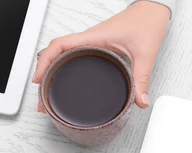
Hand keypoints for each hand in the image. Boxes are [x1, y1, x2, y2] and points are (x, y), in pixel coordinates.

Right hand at [32, 1, 169, 110]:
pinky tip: (66, 81)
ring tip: (48, 94)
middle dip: (45, 74)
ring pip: (64, 55)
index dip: (45, 61)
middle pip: (56, 54)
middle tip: (42, 99)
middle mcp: (90, 39)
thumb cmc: (146, 23)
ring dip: (53, 71)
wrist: (153, 11)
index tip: (39, 79)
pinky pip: (75, 56)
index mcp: (94, 38)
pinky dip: (65, 67)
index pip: (60, 45)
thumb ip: (142, 79)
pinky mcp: (98, 46)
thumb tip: (140, 101)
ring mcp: (92, 43)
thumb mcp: (145, 55)